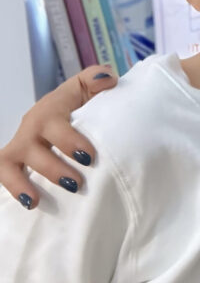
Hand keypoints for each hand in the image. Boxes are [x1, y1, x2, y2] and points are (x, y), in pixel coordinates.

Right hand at [0, 65, 118, 208]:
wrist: (67, 110)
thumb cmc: (81, 102)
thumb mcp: (88, 88)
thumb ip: (97, 79)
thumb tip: (107, 80)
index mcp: (51, 108)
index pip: (53, 123)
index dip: (68, 141)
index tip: (89, 157)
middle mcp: (32, 125)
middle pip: (31, 146)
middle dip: (52, 167)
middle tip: (76, 183)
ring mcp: (21, 143)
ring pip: (11, 160)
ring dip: (24, 182)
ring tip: (41, 200)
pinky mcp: (13, 159)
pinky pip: (3, 172)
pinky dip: (14, 187)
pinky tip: (31, 203)